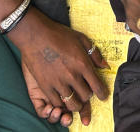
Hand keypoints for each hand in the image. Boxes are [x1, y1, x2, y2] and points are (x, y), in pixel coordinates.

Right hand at [9, 10, 107, 126]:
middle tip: (86, 92)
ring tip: (75, 100)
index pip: (98, 87)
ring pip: (72, 104)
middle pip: (86, 97)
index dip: (102, 94)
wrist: (34, 35)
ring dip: (76, 104)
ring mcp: (58, 83)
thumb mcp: (81, 39)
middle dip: (88, 96)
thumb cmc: (59, 34)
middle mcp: (72, 76)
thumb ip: (94, 54)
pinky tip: (62, 98)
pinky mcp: (45, 86)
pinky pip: (57, 103)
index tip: (103, 96)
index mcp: (83, 64)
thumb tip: (105, 66)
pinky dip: (61, 104)